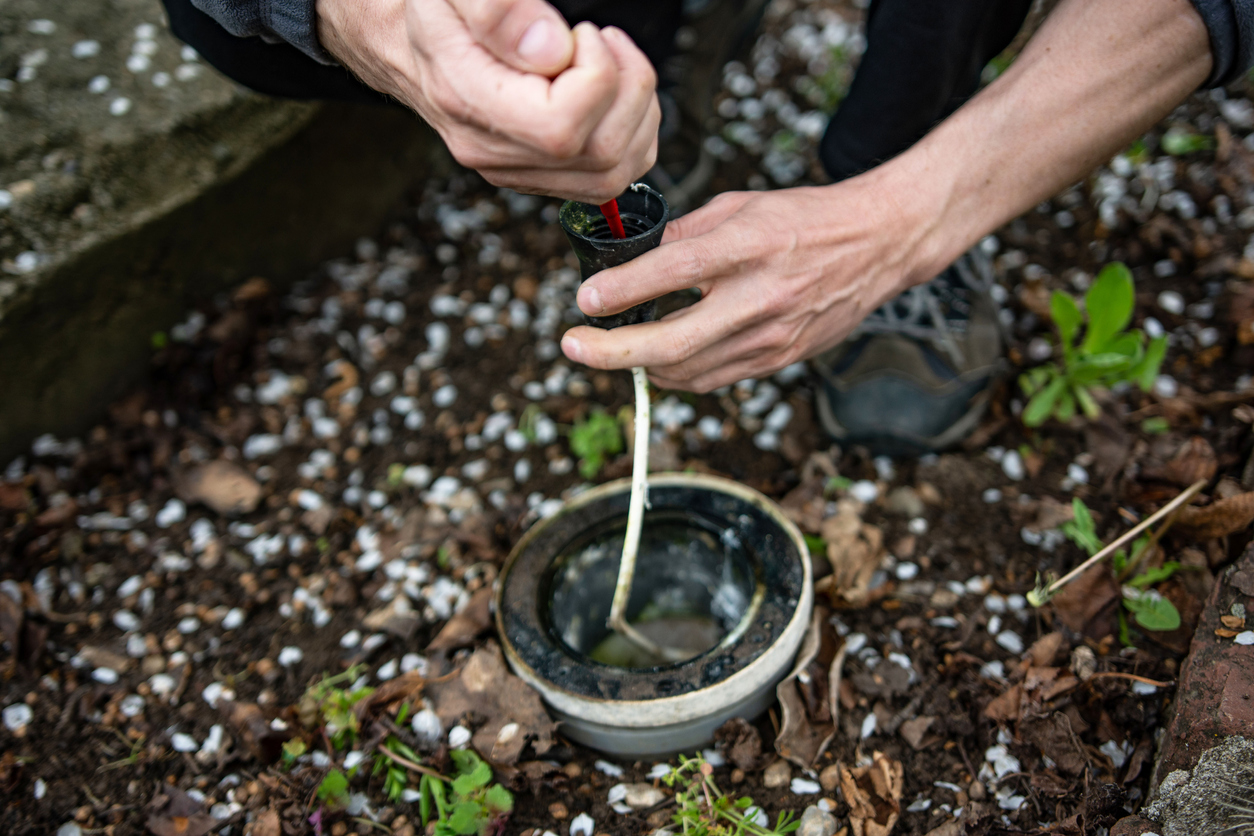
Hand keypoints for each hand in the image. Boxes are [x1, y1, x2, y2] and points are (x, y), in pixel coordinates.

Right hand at [316, 0, 659, 202]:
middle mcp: (492, 151)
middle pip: (600, 156)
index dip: (598, 76)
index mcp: (469, 104)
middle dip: (628, 90)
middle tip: (605, 41)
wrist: (403, 35)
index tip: (585, 32)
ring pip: (613, 174)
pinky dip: (630, 133)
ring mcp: (515, 169)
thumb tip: (554, 50)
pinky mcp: (536, 172)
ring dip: (636, 113)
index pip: (562, 128)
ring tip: (611, 62)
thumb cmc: (431, 3)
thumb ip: (498, 9)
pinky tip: (610, 90)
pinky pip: (609, 177)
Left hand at [559, 172, 931, 391]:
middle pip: (673, 342)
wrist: (877, 245)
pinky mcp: (779, 359)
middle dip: (612, 351)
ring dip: (639, 364)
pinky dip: (676, 373)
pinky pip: (713, 379)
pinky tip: (656, 359)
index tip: (585, 299)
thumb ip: (687, 233)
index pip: (675, 270)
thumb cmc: (806, 219)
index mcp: (749, 246)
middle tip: (573, 346)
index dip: (623, 289)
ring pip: (687, 371)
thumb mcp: (741, 207)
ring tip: (610, 348)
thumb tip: (634, 259)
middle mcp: (760, 297)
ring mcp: (771, 336)